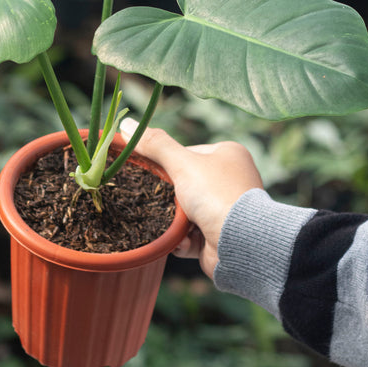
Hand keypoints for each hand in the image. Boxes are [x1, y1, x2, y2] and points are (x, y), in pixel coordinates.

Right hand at [120, 118, 262, 276]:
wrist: (241, 243)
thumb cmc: (216, 194)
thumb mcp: (181, 163)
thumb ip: (154, 145)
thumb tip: (125, 123)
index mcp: (228, 155)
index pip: (186, 154)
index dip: (165, 163)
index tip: (146, 171)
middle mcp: (230, 180)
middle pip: (183, 184)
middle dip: (167, 196)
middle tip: (152, 200)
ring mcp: (225, 209)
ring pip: (185, 211)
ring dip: (172, 220)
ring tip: (163, 223)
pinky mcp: (219, 235)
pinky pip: (191, 234)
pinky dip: (181, 238)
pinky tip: (178, 241)